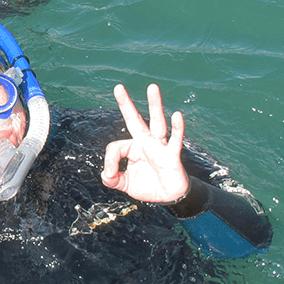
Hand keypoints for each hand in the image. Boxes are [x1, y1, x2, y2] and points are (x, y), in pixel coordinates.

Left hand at [100, 84, 190, 202]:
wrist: (169, 196)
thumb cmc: (148, 185)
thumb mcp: (124, 184)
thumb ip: (112, 179)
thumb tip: (106, 174)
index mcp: (133, 147)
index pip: (116, 147)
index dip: (110, 161)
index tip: (110, 174)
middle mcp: (146, 142)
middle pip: (135, 119)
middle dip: (126, 104)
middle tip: (118, 87)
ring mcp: (160, 146)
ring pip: (157, 122)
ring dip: (155, 105)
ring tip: (152, 87)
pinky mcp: (172, 155)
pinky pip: (176, 139)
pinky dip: (178, 128)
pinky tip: (177, 115)